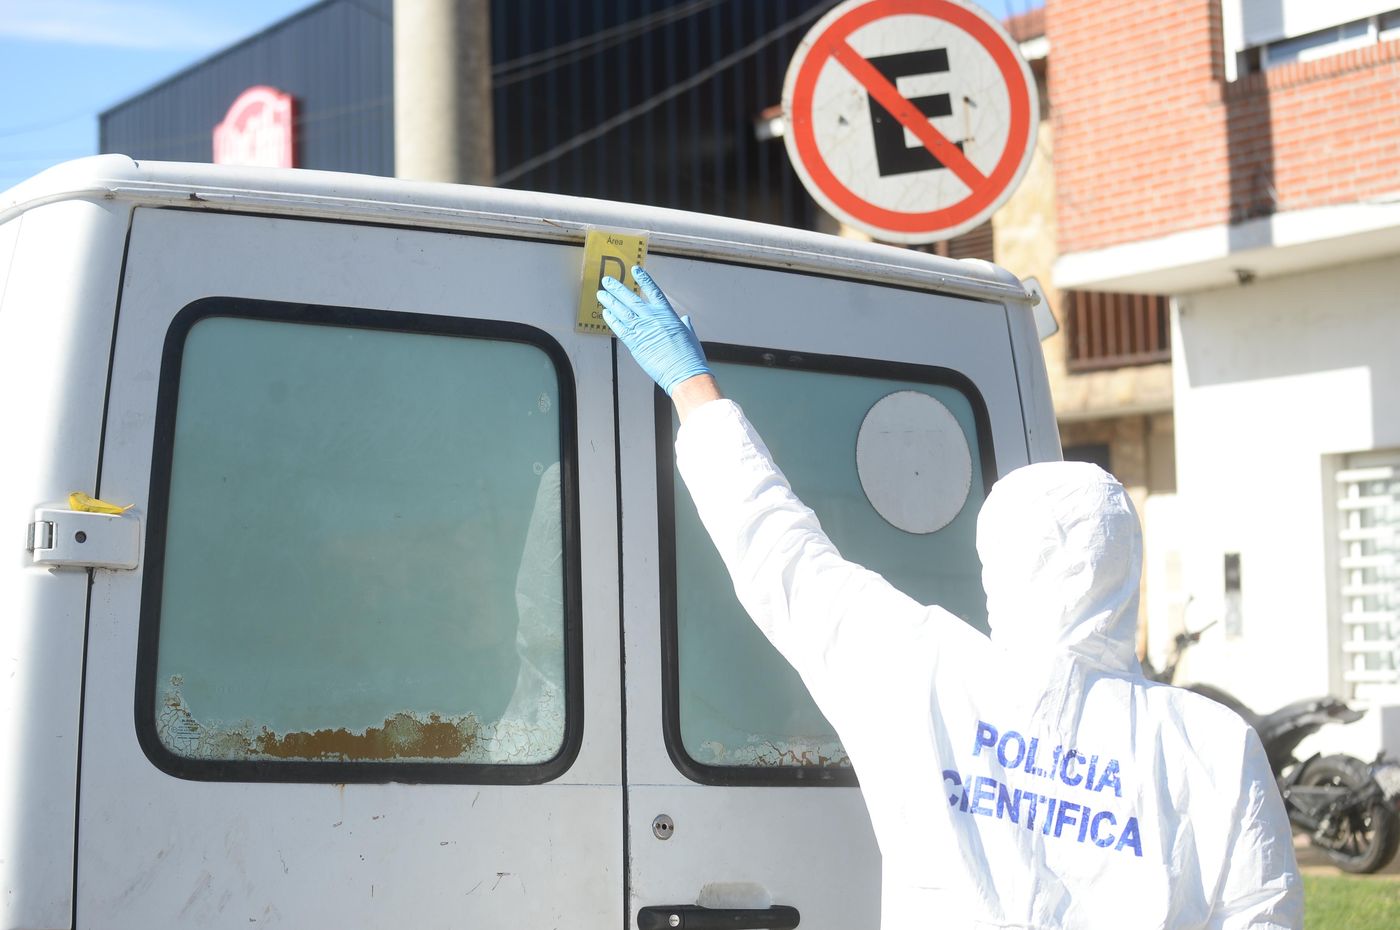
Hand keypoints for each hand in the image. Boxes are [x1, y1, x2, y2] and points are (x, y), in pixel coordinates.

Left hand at [598, 266, 709, 395]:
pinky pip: (619, 328)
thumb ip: (685, 325)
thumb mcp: (690, 335)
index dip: (643, 279)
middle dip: (617, 289)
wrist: (684, 373)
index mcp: (668, 314)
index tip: (635, 270)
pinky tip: (605, 313)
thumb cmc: (690, 357)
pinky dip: (611, 320)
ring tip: (601, 294)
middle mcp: (653, 318)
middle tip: (607, 281)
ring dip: (610, 302)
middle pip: (631, 299)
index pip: (653, 291)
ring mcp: (643, 330)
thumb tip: (685, 319)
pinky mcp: (635, 343)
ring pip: (622, 311)